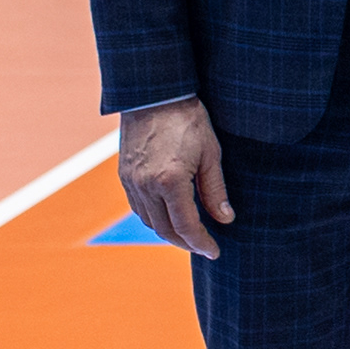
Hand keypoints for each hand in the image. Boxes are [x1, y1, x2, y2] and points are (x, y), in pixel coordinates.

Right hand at [119, 97, 231, 257]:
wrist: (154, 95)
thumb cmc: (188, 121)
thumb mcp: (210, 154)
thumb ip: (215, 190)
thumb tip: (225, 219)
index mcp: (170, 181)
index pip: (186, 226)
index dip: (201, 243)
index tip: (215, 252)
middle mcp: (146, 186)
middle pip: (165, 230)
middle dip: (186, 243)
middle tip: (204, 247)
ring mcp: (131, 182)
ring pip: (149, 221)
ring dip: (169, 232)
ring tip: (189, 234)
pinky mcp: (124, 176)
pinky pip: (138, 208)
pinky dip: (154, 218)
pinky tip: (169, 216)